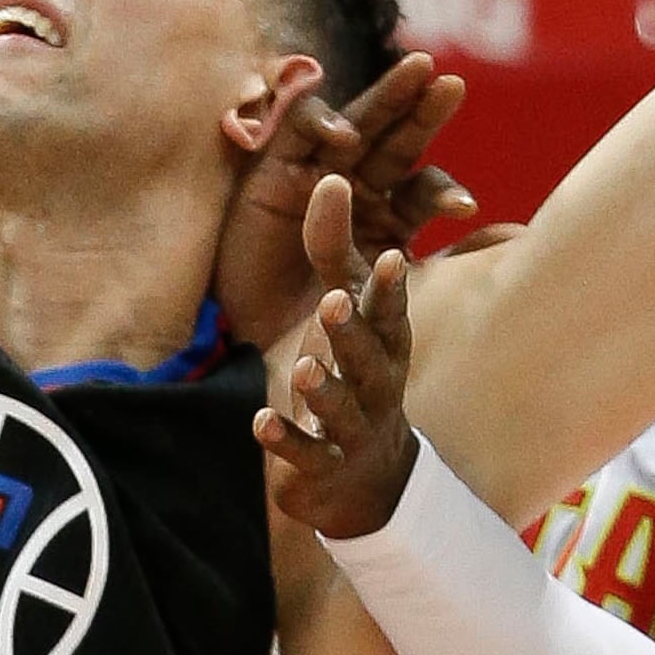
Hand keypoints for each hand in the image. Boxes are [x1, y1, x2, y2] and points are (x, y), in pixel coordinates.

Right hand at [211, 52, 474, 340]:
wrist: (257, 343)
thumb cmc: (324, 317)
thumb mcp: (390, 291)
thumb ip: (449, 261)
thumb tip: (520, 234)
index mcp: (389, 214)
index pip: (424, 187)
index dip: (444, 192)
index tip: (464, 211)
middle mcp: (357, 185)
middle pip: (397, 139)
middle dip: (424, 109)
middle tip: (453, 84)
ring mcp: (315, 171)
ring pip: (358, 119)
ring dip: (389, 94)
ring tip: (420, 71)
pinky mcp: (274, 166)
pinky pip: (298, 127)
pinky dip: (322, 121)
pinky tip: (346, 135)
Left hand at [252, 176, 424, 538]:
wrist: (366, 478)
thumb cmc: (356, 372)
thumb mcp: (347, 311)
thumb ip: (335, 250)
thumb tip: (331, 175)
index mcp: (386, 344)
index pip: (391, 312)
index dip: (391, 288)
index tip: (393, 257)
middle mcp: (377, 385)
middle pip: (370, 358)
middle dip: (354, 331)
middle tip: (334, 301)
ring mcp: (353, 429)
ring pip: (344, 408)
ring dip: (326, 389)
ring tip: (308, 368)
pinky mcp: (322, 465)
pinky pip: (307, 454)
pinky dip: (286, 440)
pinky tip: (260, 423)